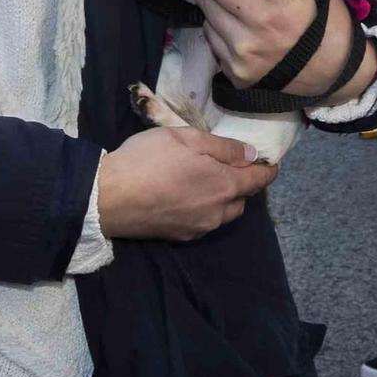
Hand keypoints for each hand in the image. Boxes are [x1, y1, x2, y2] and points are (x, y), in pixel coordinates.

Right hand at [97, 127, 275, 240]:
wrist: (106, 198)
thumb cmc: (147, 160)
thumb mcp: (186, 139)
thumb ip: (223, 148)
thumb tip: (252, 154)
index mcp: (224, 185)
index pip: (259, 181)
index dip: (268, 171)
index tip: (270, 164)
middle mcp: (216, 212)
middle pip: (242, 201)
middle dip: (242, 186)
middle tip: (229, 168)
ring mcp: (197, 228)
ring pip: (223, 215)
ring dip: (224, 201)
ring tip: (207, 183)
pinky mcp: (178, 237)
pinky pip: (203, 224)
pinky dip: (204, 211)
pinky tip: (187, 198)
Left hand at [193, 0, 376, 103]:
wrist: (337, 73)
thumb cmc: (328, 24)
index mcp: (267, 17)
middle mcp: (246, 44)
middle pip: (205, 2)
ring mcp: (239, 65)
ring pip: (206, 25)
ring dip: (216, 10)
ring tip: (236, 7)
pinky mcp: (236, 79)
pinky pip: (215, 46)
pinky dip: (222, 33)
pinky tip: (241, 30)